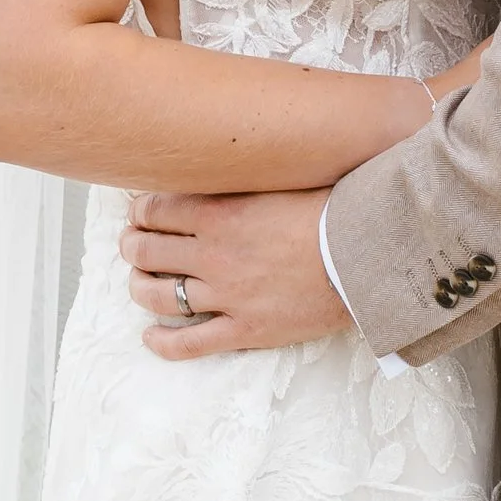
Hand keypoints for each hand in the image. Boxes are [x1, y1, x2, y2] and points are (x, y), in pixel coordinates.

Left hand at [123, 186, 352, 358]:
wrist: (368, 254)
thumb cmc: (335, 208)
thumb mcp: (284, 178)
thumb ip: (247, 175)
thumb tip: (229, 157)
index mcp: (220, 213)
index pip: (156, 210)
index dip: (140, 211)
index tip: (139, 211)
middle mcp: (214, 254)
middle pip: (148, 251)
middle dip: (132, 245)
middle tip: (132, 243)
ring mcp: (227, 295)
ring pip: (159, 296)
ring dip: (139, 287)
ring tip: (138, 282)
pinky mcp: (246, 329)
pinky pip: (191, 343)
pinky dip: (164, 342)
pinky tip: (151, 337)